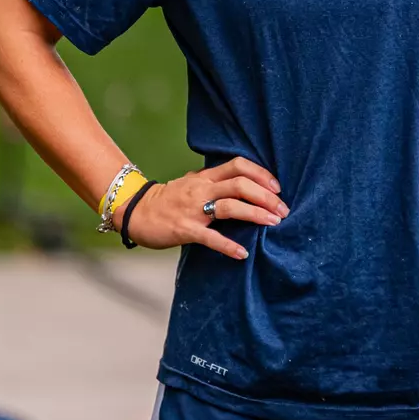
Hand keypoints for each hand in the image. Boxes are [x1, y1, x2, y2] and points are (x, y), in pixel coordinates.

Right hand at [115, 157, 287, 258]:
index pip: (238, 165)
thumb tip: (242, 183)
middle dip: (266, 196)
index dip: (261, 174)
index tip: (277, 187)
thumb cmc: (168, 200)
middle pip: (240, 185)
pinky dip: (228, 245)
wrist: (135, 211)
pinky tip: (243, 253)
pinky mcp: (184, 229)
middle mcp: (201, 189)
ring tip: (273, 223)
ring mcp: (193, 209)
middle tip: (283, 210)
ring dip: (255, 214)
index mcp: (205, 177)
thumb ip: (214, 182)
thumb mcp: (192, 183)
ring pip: (230, 206)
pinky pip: (210, 238)